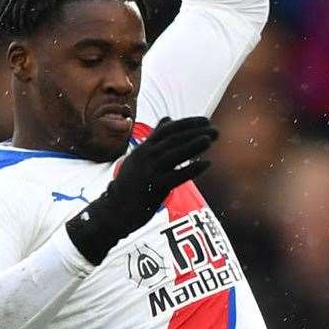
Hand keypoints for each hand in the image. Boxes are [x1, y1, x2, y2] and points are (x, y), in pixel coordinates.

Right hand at [67, 115, 217, 262]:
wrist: (114, 209)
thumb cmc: (131, 183)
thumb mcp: (140, 156)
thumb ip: (155, 138)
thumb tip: (167, 119)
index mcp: (144, 147)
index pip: (168, 129)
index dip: (188, 123)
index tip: (205, 121)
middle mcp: (146, 156)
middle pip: (173, 140)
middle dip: (195, 133)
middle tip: (214, 130)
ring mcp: (149, 171)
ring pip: (174, 154)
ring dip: (193, 146)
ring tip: (209, 139)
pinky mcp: (154, 187)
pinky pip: (176, 176)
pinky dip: (192, 170)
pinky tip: (206, 164)